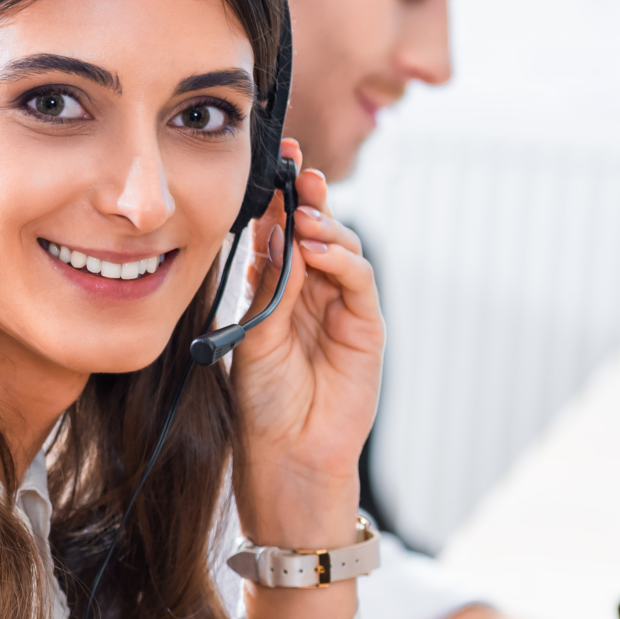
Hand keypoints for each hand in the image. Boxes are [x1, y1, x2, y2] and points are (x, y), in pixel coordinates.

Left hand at [227, 139, 383, 552]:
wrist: (288, 455)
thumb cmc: (262, 404)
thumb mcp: (254, 336)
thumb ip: (268, 288)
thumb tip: (275, 235)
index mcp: (276, 291)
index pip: (278, 233)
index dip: (275, 199)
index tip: (267, 163)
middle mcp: (311, 292)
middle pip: (315, 230)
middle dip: (305, 195)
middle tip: (293, 165)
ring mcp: (341, 307)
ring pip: (340, 248)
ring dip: (324, 224)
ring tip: (305, 213)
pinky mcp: (366, 327)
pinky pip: (358, 281)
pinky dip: (342, 259)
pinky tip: (321, 249)